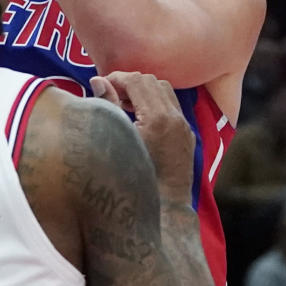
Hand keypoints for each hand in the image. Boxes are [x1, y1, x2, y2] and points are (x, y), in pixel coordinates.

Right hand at [92, 72, 195, 205]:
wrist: (163, 207)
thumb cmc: (133, 177)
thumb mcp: (118, 138)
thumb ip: (108, 105)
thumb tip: (98, 81)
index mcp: (157, 117)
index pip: (137, 80)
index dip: (117, 78)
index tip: (101, 84)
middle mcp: (175, 117)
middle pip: (151, 81)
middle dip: (130, 82)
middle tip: (111, 94)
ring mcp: (184, 126)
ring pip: (165, 91)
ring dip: (145, 91)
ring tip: (125, 105)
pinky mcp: (187, 135)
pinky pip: (173, 106)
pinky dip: (156, 103)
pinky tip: (141, 118)